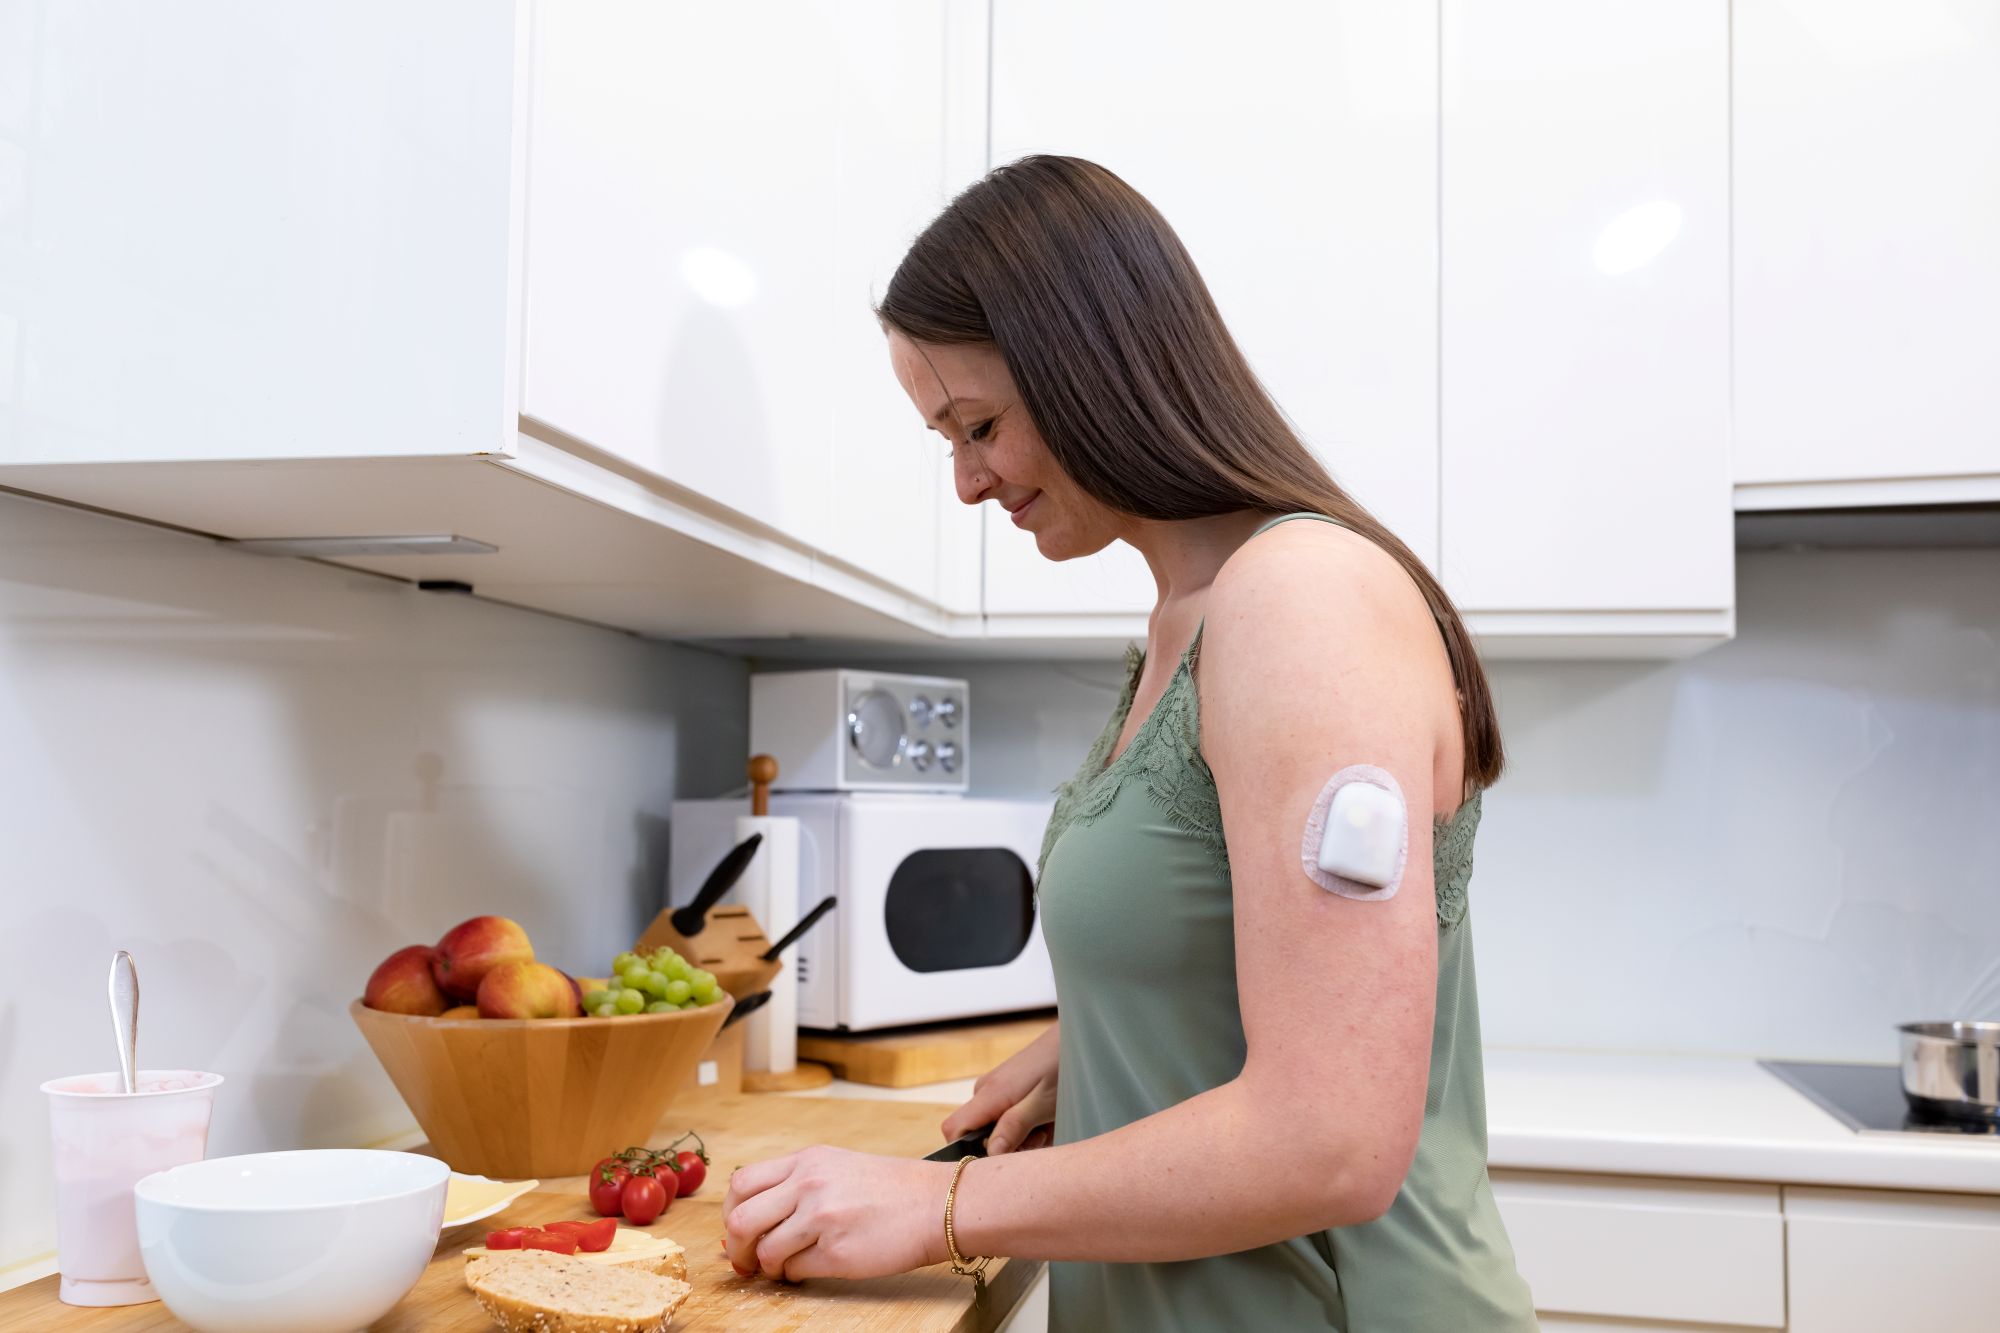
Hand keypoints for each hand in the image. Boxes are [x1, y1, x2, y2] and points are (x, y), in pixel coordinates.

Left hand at [723, 1147, 952, 1281]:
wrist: (936, 1204)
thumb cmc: (891, 1189)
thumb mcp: (838, 1167)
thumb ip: (796, 1184)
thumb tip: (753, 1220)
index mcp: (807, 1161)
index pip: (742, 1183)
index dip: (731, 1213)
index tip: (737, 1230)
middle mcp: (808, 1185)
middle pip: (741, 1220)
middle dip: (736, 1248)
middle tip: (744, 1261)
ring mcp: (822, 1219)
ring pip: (764, 1251)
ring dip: (767, 1267)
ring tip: (783, 1268)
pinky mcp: (836, 1253)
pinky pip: (794, 1271)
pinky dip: (794, 1276)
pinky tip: (808, 1270)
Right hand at [942, 1022, 1057, 1154]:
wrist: (1077, 1039)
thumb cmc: (1062, 1067)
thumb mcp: (1042, 1103)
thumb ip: (1013, 1127)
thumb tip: (989, 1154)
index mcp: (989, 1094)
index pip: (953, 1130)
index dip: (966, 1151)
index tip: (996, 1161)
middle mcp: (986, 1091)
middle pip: (979, 1136)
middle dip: (1007, 1147)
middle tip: (1038, 1139)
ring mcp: (997, 1090)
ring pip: (998, 1129)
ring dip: (1022, 1136)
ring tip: (1048, 1126)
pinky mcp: (1009, 1089)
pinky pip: (1009, 1117)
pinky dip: (1027, 1124)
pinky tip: (1047, 1118)